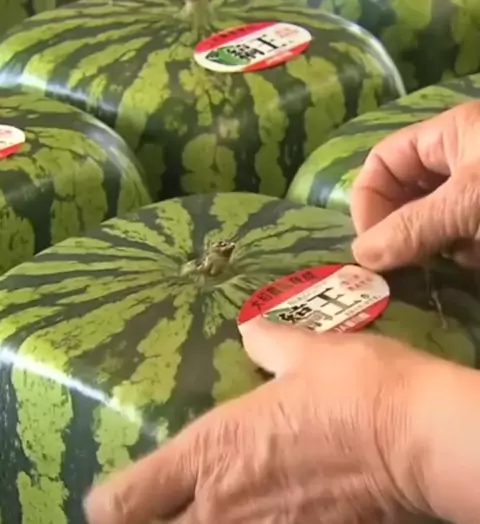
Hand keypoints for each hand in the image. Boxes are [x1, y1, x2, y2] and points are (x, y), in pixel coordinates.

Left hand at [83, 318, 445, 523]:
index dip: (109, 503)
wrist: (420, 437)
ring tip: (211, 507)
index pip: (125, 501)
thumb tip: (252, 332)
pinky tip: (265, 512)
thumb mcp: (308, 352)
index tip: (115, 496)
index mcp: (214, 451)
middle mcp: (224, 506)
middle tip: (164, 505)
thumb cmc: (355, 387)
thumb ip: (269, 343)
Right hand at [351, 100, 479, 270]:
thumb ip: (413, 227)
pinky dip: (464, 257)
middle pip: (404, 197)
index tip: (373, 246)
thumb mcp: (468, 201)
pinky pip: (462, 243)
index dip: (369, 202)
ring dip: (437, 250)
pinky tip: (478, 262)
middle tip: (404, 266)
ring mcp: (476, 197)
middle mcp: (459, 163)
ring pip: (432, 226)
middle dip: (402, 232)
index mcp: (449, 136)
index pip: (383, 163)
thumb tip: (360, 256)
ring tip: (462, 258)